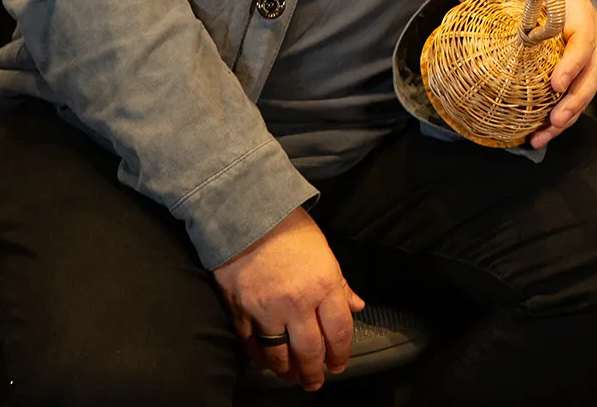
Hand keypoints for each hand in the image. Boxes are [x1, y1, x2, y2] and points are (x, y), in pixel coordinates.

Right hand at [213, 207, 363, 390]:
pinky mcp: (240, 311)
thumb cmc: (289, 227)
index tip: (340, 365)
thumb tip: (356, 306)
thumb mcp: (324, 251)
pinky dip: (260, 358)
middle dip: (315, 371)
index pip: (339, 330)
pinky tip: (266, 362)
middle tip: (316, 382)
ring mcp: (266, 310)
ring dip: (288, 370)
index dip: (341, 353)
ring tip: (292, 376)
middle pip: (310, 349)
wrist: (245, 214)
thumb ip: (340, 284)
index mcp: (324, 284)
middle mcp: (297, 303)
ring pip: (279, 354)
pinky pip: (251, 345)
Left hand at [453, 0, 596, 148]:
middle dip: (576, 100)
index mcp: (580, 17)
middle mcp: (591, 41)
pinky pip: (575, 100)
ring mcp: (588, 61)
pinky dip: (560, 121)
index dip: (574, 64)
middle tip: (555, 120)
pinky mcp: (580, 77)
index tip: (555, 84)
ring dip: (569, 116)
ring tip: (544, 136)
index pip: (584, 41)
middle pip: (593, 74)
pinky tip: (539, 136)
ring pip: (587, 92)